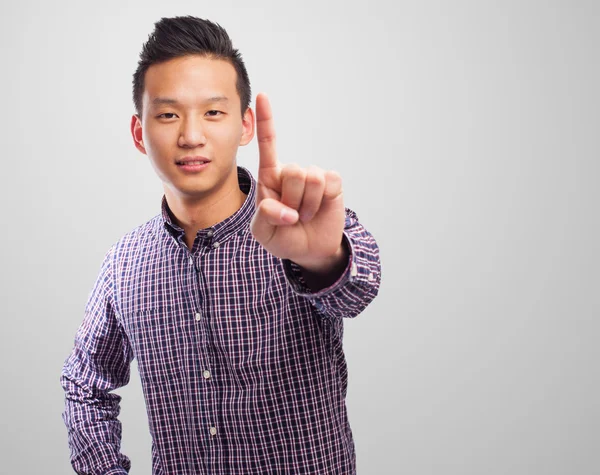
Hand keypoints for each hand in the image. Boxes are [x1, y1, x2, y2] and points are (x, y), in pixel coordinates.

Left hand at [250, 93, 346, 273]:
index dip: (266, 120)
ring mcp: (313, 176)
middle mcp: (291, 172)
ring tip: (304, 214)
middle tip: (292, 215)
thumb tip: (286, 209)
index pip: (268, 145)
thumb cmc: (283, 237)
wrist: (311, 249)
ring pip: (311, 178)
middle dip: (292, 200)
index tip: (262, 96)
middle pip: (292, 171)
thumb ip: (265, 218)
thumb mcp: (263, 233)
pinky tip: (319, 209)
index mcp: (270, 177)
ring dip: (307, 204)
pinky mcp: (332, 182)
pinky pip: (328, 183)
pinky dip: (322, 202)